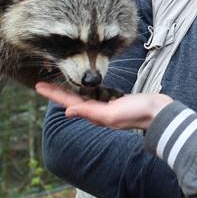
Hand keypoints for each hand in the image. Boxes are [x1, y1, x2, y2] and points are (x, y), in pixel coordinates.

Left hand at [35, 82, 172, 130]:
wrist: (158, 113)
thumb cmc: (136, 114)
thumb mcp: (111, 114)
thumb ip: (90, 113)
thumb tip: (68, 111)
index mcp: (95, 113)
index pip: (68, 102)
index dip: (53, 94)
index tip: (38, 87)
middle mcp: (98, 110)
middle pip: (72, 98)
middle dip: (57, 91)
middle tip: (42, 82)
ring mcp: (107, 105)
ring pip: (83, 96)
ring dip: (70, 90)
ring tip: (59, 82)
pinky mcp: (116, 100)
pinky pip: (96, 94)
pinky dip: (86, 89)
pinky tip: (84, 86)